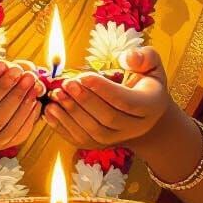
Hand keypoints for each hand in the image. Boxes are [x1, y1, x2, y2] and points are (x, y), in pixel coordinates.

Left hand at [44, 46, 174, 148]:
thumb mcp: (152, 67)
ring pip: (93, 132)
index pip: (125, 101)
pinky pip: (80, 139)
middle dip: (85, 101)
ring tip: (56, 95)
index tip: (83, 76)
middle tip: (66, 84)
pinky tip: (50, 110)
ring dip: (72, 114)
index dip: (103, 89)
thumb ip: (144, 57)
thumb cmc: (145, 85)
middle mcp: (134, 128)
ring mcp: (116, 140)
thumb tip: (127, 57)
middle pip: (108, 118)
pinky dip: (62, 127)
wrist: (145, 119)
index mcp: (149, 106)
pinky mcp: (98, 145)